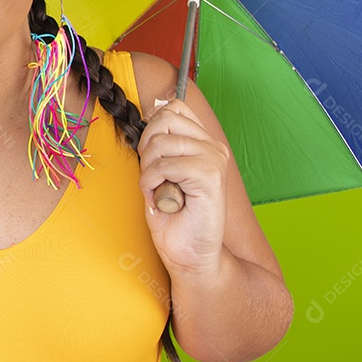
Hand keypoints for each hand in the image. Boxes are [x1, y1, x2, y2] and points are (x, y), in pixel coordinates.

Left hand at [137, 98, 229, 275]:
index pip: (174, 108)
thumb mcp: (162, 169)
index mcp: (204, 142)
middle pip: (164, 119)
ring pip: (161, 142)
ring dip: (148, 169)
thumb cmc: (173, 215)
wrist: (190, 254)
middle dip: (146, 147)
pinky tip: (161, 199)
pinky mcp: (210, 176)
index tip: (151, 155)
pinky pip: (165, 165)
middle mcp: (213, 147)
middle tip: (152, 175)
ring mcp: (214, 160)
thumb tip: (156, 106)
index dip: (152, 127)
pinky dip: (151, 182)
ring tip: (158, 190)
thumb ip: (161, 141)